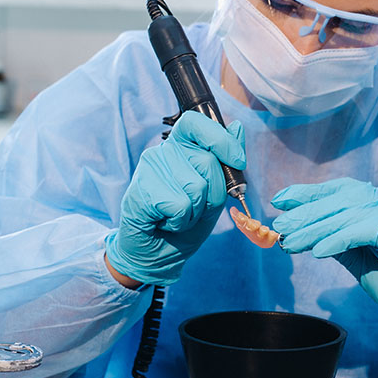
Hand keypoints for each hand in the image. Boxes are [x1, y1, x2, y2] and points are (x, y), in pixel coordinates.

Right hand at [106, 111, 245, 285]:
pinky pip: (179, 206)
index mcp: (181, 147)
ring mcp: (149, 170)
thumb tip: (237, 127)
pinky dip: (179, 221)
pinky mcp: (140, 191)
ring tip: (177, 216)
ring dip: (194, 213)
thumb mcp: (213, 195)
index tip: (237, 162)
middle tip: (194, 208)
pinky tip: (165, 222)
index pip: (197, 123)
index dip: (221, 140)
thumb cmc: (184, 223)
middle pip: (207, 162)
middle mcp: (162, 152)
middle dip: (212, 195)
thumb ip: (225, 164)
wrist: (157, 254)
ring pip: (195, 188)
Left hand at [272, 178, 377, 343]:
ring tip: (290, 242)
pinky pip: (365, 230)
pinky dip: (338, 239)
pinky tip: (318, 251)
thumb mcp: (356, 256)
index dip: (310, 192)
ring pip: (351, 213)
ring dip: (315, 228)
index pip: (343, 189)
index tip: (280, 199)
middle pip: (344, 199)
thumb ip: (334, 237)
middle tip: (280, 226)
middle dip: (307, 212)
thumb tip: (298, 226)